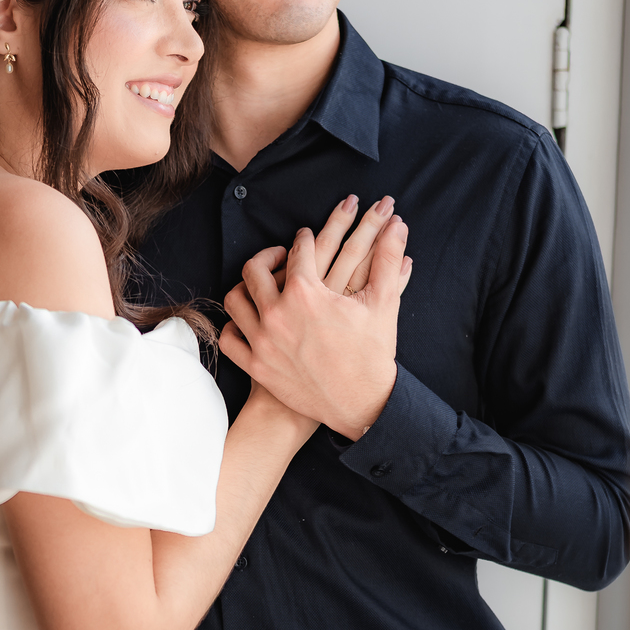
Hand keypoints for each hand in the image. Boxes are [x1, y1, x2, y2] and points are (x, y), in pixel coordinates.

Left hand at [221, 200, 411, 438]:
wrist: (361, 404)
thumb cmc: (373, 354)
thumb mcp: (383, 302)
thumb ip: (388, 258)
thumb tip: (399, 224)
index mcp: (306, 293)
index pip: (297, 251)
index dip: (303, 239)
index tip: (305, 238)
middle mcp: (277, 314)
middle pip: (255, 269)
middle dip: (267, 256)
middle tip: (278, 256)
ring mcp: (262, 341)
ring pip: (235, 300)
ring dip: (245, 287)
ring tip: (258, 285)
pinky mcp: (256, 366)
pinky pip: (230, 339)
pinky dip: (234, 327)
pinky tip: (247, 321)